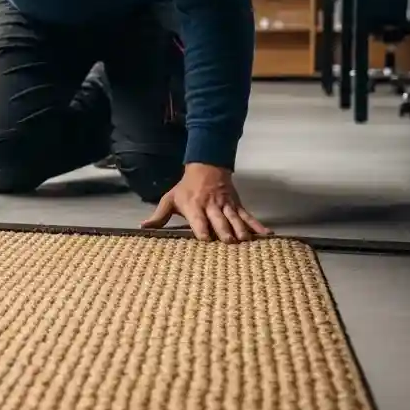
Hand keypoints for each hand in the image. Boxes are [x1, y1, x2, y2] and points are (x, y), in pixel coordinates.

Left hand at [140, 163, 270, 242]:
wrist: (207, 167)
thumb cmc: (185, 188)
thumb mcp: (170, 199)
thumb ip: (159, 216)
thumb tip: (143, 227)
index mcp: (194, 206)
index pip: (198, 219)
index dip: (202, 229)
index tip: (206, 240)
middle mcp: (211, 207)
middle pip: (218, 220)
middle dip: (224, 230)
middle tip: (230, 242)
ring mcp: (226, 206)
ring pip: (234, 218)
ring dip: (240, 229)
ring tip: (246, 240)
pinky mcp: (237, 205)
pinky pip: (248, 216)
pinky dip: (257, 225)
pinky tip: (266, 234)